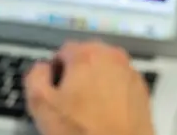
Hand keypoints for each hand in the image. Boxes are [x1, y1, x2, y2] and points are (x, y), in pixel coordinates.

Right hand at [25, 41, 153, 134]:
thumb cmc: (82, 129)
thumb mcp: (42, 104)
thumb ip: (35, 77)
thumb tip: (41, 68)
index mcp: (87, 55)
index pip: (63, 51)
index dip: (55, 71)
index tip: (54, 90)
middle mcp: (112, 56)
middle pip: (86, 57)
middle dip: (75, 74)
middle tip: (69, 101)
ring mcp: (129, 70)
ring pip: (104, 69)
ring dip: (94, 81)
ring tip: (87, 109)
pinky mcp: (141, 86)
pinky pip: (120, 81)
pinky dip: (111, 91)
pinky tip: (104, 112)